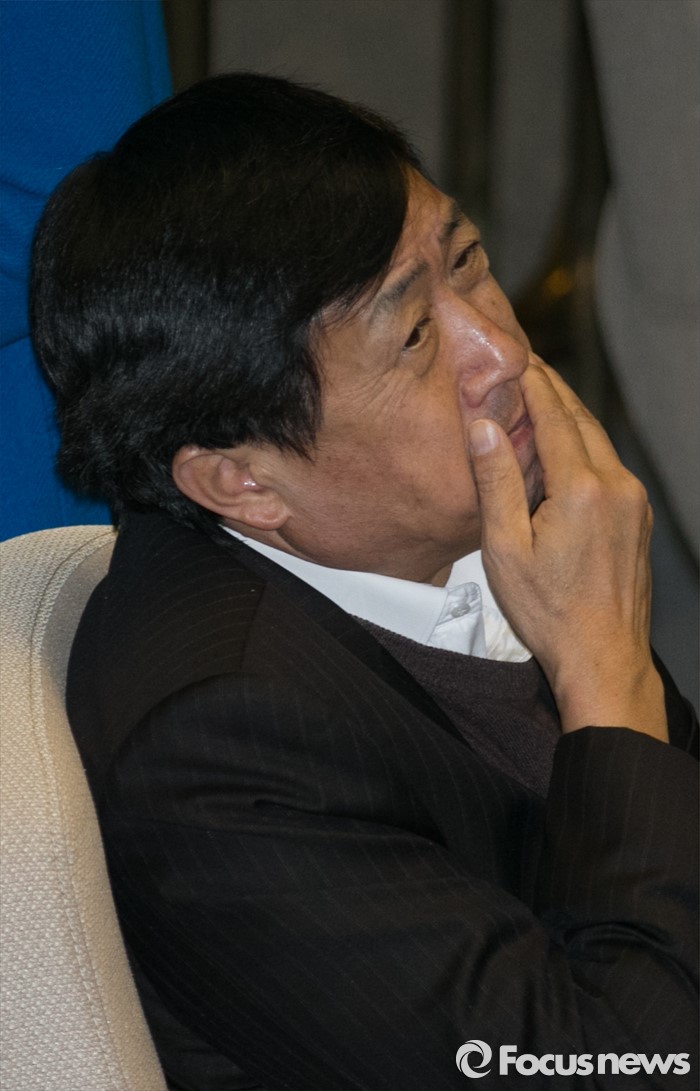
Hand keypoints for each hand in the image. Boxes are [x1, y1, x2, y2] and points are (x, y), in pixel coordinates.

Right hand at [468, 357, 666, 740]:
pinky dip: (585, 447)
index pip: (554, 416)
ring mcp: (634, 503)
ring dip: (569, 417)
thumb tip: (483, 426)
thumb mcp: (505, 548)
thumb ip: (496, 482)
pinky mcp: (638, 519)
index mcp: (582, 489)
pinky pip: (610, 467)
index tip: (515, 357)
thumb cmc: (549, 612)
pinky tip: (564, 452)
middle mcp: (617, 487)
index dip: (533, 383)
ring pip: (599, 442)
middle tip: (525, 366)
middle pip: (582, 420)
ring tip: (539, 400)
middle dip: (553, 390)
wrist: (604, 657)